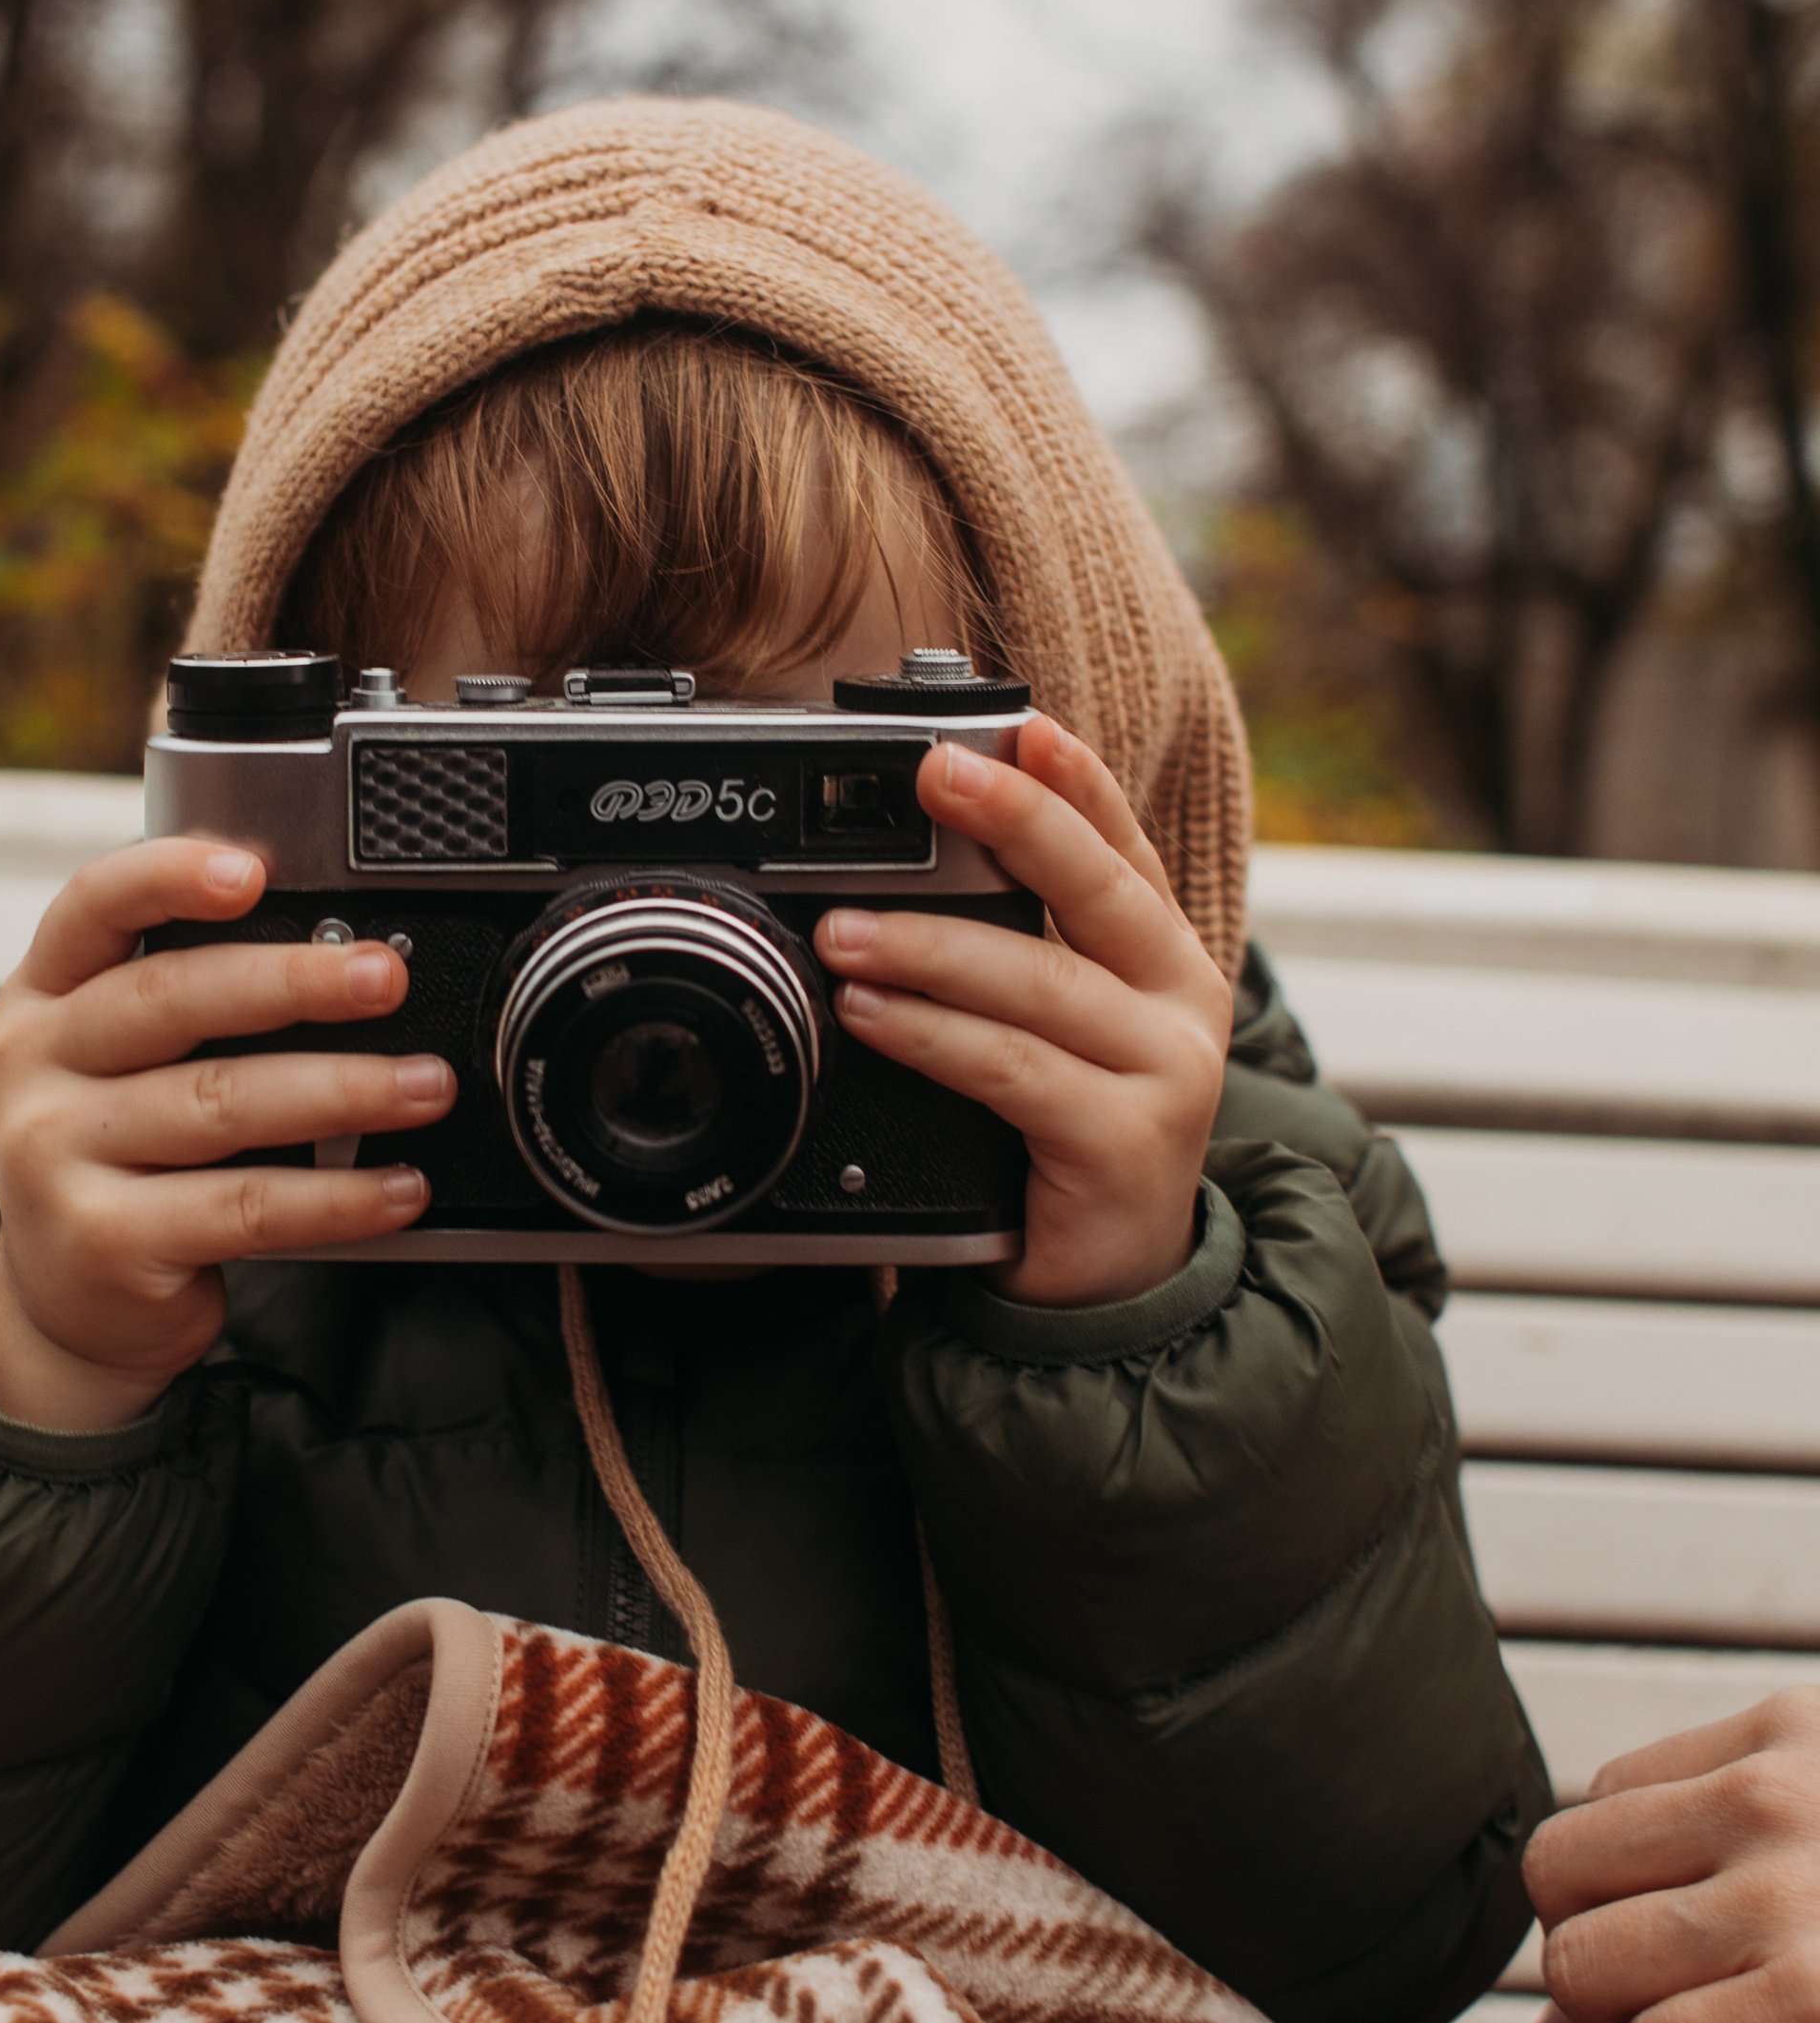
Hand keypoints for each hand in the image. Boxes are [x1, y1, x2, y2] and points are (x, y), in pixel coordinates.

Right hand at [0, 838, 453, 1429]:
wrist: (73, 1307)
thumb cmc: (123, 1161)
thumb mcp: (120, 1066)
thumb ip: (190, 1005)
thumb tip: (346, 954)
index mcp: (44, 998)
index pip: (93, 907)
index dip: (169, 876)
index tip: (252, 869)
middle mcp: (32, 1067)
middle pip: (171, 999)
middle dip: (294, 981)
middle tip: (385, 976)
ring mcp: (55, 1156)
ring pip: (220, 1103)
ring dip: (342, 1089)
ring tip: (426, 1086)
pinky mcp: (106, 1242)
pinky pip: (245, 1206)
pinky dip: (336, 1197)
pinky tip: (399, 1187)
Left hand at [811, 716, 1231, 1307]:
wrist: (1103, 1297)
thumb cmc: (1057, 1150)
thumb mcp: (1044, 1036)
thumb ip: (1010, 959)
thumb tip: (896, 878)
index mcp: (1161, 961)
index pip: (1120, 850)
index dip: (1076, 783)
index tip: (1019, 726)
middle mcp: (1178, 1005)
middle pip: (1098, 890)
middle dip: (1015, 821)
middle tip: (931, 772)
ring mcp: (1163, 1075)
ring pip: (1041, 982)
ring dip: (930, 946)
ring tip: (842, 931)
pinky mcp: (1124, 1145)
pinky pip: (1013, 1071)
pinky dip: (933, 1036)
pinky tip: (870, 1015)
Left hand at [1527, 1691, 1819, 2022]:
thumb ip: (1759, 1809)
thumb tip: (1609, 1862)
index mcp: (1794, 1730)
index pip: (1606, 1794)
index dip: (1623, 1884)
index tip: (1685, 1938)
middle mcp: (1780, 1797)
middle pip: (1557, 1871)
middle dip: (1587, 1951)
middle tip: (1658, 2005)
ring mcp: (1795, 1899)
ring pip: (1578, 1964)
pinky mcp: (1819, 2011)